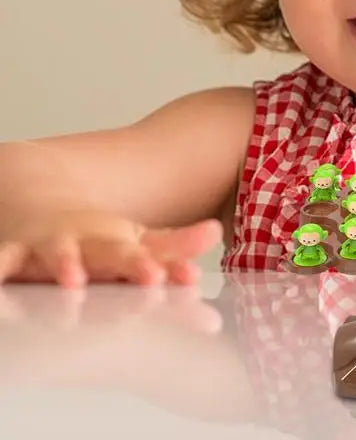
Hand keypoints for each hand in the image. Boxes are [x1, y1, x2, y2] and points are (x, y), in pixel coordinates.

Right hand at [0, 209, 221, 286]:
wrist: (33, 193)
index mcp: (118, 244)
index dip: (168, 267)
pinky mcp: (13, 254)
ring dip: (65, 264)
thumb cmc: (88, 232)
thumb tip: (217, 233)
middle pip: (112, 254)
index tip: (187, 278)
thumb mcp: (133, 239)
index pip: (150, 259)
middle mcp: (89, 244)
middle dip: (131, 265)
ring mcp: (50, 247)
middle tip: (153, 276)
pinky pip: (3, 262)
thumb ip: (174, 246)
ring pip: (58, 254)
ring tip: (73, 278)